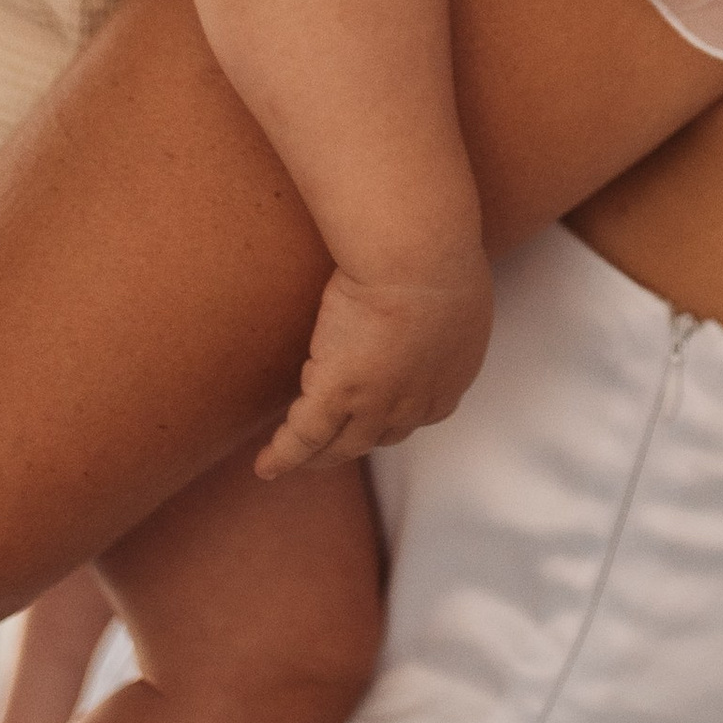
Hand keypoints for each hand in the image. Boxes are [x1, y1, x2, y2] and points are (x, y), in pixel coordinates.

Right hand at [255, 254, 494, 477]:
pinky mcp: (336, 393)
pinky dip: (283, 455)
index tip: (374, 411)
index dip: (390, 416)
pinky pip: (304, 435)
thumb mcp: (456, 291)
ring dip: (317, 456)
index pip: (415, 414)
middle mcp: (415, 404)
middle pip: (378, 436)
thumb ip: (445, 309)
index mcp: (448, 379)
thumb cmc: (440, 256)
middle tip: (331, 446)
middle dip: (354, 442)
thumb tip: (440, 296)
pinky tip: (266, 466)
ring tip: (294, 461)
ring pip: (341, 444)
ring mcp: (375, 404)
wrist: (417, 258)